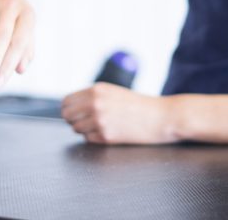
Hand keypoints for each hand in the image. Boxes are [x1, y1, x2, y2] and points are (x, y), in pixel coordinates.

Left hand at [61, 83, 178, 143]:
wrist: (161, 117)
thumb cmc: (139, 105)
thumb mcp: (113, 92)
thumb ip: (92, 97)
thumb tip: (70, 107)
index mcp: (97, 89)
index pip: (66, 101)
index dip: (70, 109)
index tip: (76, 112)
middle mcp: (95, 103)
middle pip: (67, 116)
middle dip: (75, 119)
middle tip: (88, 121)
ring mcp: (100, 120)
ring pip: (76, 129)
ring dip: (86, 129)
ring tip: (104, 125)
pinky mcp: (106, 136)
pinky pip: (89, 139)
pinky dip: (96, 138)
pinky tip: (112, 132)